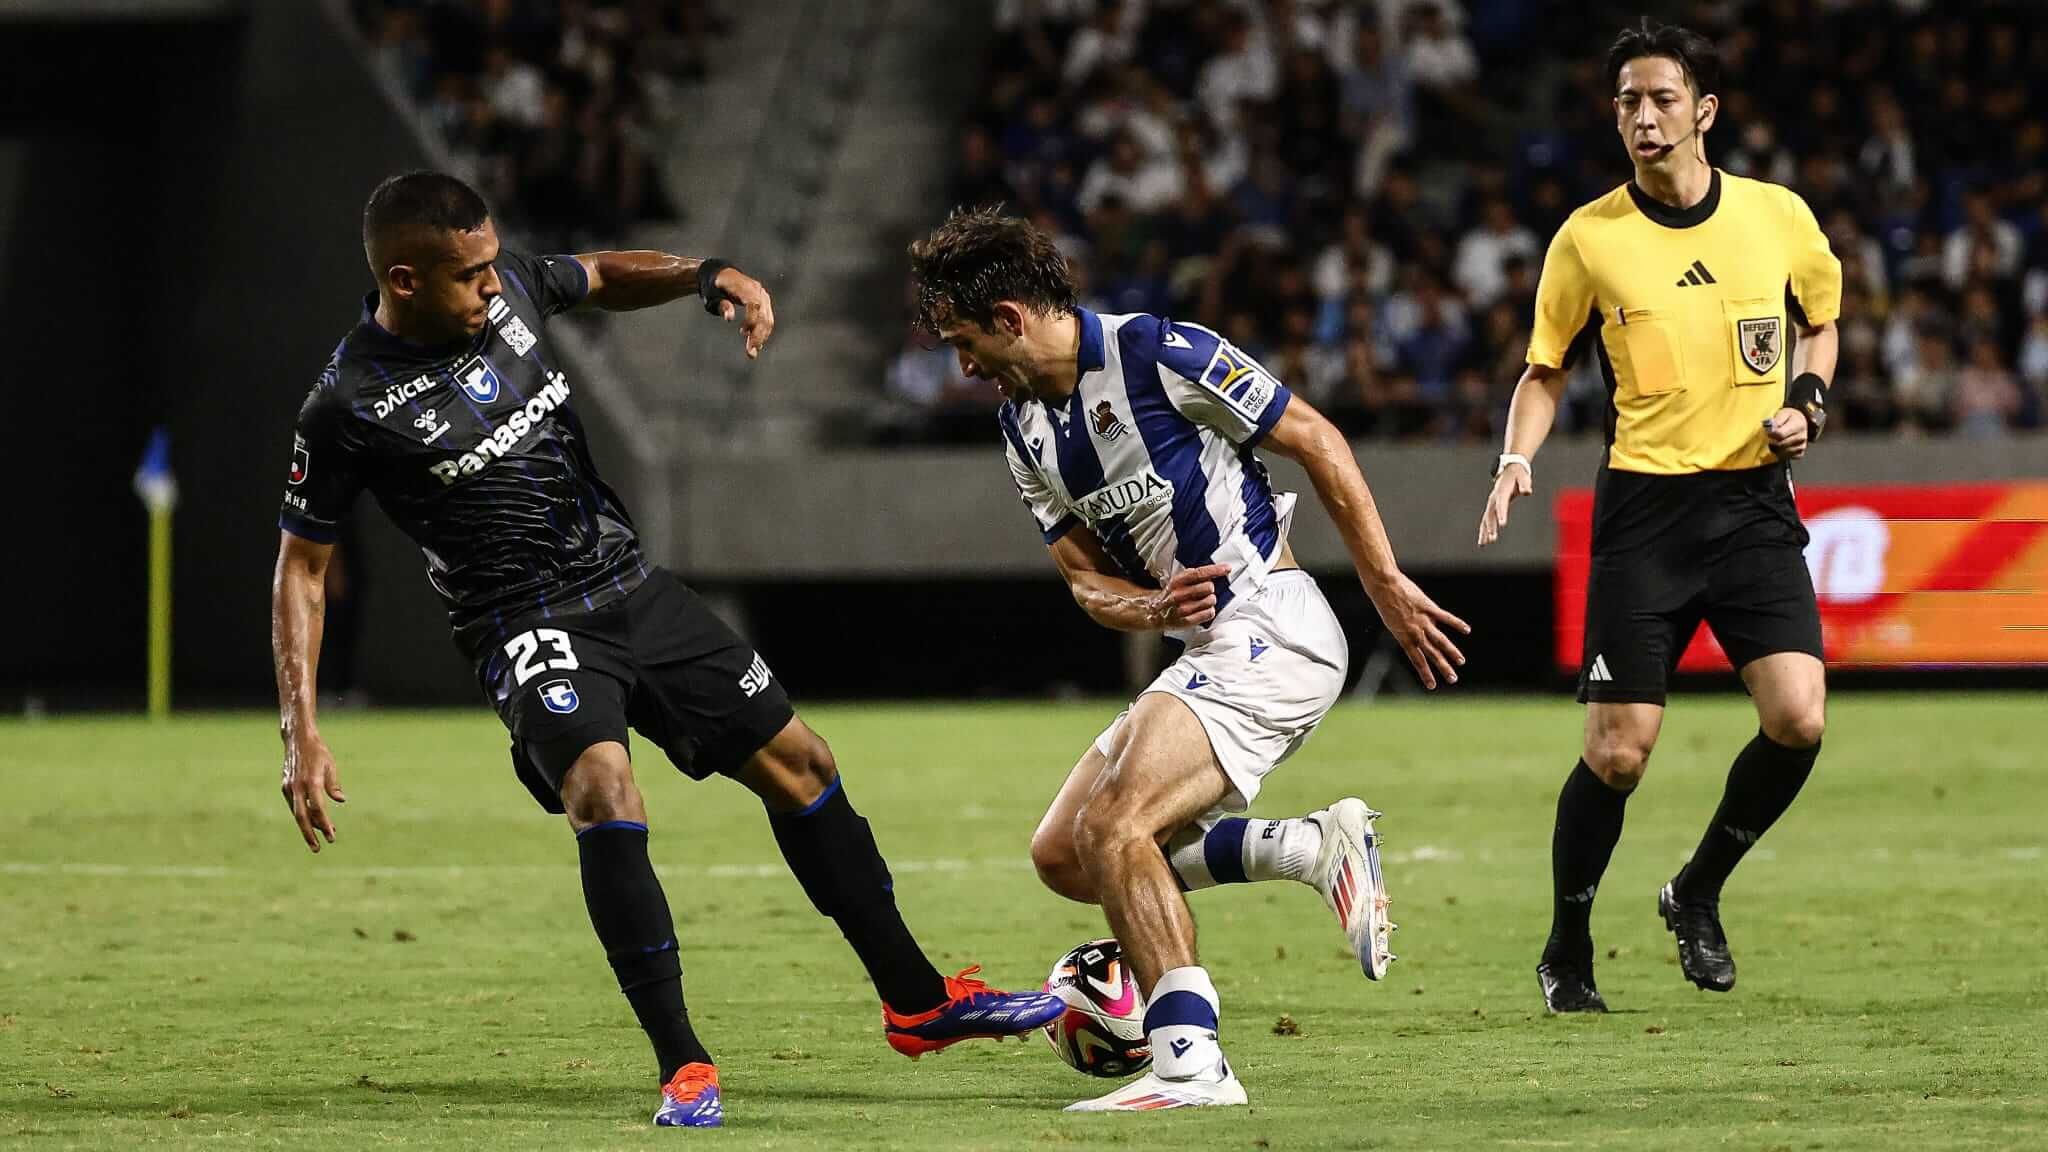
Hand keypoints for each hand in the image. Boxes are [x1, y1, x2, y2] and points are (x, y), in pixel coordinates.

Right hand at [281, 734, 344, 852]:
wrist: (297, 739)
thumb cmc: (318, 752)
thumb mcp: (330, 766)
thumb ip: (334, 785)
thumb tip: (341, 801)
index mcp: (312, 782)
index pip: (318, 809)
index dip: (325, 825)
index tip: (332, 837)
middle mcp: (297, 787)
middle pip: (302, 817)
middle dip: (309, 835)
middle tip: (318, 849)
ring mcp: (288, 788)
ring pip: (297, 813)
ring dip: (309, 825)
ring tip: (323, 835)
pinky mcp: (285, 787)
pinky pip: (294, 806)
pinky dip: (303, 815)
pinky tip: (313, 821)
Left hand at [712, 268, 775, 358]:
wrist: (721, 275)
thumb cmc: (714, 287)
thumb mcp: (712, 296)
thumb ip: (721, 305)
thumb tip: (729, 317)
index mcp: (745, 286)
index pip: (754, 304)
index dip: (751, 320)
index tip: (743, 334)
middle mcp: (758, 291)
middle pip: (763, 315)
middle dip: (758, 335)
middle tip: (750, 352)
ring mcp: (763, 296)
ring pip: (768, 319)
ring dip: (761, 337)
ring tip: (752, 351)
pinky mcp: (764, 303)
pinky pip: (767, 319)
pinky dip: (762, 332)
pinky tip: (755, 343)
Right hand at [1151, 563, 1231, 627]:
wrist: (1154, 612)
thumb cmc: (1171, 595)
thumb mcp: (1178, 581)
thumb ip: (1194, 575)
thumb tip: (1216, 570)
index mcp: (1177, 581)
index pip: (1199, 573)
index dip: (1215, 570)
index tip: (1227, 568)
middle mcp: (1178, 595)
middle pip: (1208, 587)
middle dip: (1209, 588)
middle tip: (1203, 591)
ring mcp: (1182, 609)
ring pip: (1211, 601)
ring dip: (1210, 600)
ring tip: (1201, 601)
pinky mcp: (1186, 621)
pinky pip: (1209, 613)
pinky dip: (1209, 611)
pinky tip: (1201, 610)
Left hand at [1367, 571, 1470, 688]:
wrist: (1384, 586)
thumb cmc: (1386, 603)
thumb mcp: (1393, 622)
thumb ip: (1410, 630)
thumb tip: (1426, 632)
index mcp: (1404, 638)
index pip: (1417, 660)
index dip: (1425, 673)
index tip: (1432, 686)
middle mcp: (1414, 632)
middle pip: (1431, 654)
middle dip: (1442, 667)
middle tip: (1453, 679)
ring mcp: (1422, 620)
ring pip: (1440, 640)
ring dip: (1451, 651)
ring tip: (1461, 662)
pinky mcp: (1428, 608)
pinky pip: (1445, 617)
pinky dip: (1456, 624)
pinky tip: (1467, 630)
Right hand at [1477, 461, 1531, 546]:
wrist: (1511, 470)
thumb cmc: (1519, 475)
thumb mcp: (1524, 477)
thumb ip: (1525, 484)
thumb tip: (1527, 491)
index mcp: (1501, 491)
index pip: (1501, 504)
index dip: (1501, 513)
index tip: (1502, 524)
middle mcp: (1494, 498)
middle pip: (1491, 514)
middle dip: (1491, 526)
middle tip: (1492, 538)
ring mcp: (1492, 503)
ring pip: (1486, 519)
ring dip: (1485, 531)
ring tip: (1484, 543)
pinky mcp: (1492, 508)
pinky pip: (1486, 520)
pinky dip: (1484, 530)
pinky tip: (1483, 541)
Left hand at [1764, 407, 1807, 457]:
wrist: (1800, 421)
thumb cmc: (1789, 417)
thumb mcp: (1783, 413)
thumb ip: (1776, 421)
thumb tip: (1770, 429)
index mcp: (1798, 425)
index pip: (1780, 434)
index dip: (1771, 434)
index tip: (1767, 432)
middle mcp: (1802, 436)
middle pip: (1781, 444)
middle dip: (1772, 442)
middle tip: (1769, 438)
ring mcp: (1802, 445)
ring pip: (1783, 452)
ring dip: (1776, 449)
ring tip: (1774, 442)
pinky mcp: (1801, 452)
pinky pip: (1788, 457)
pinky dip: (1782, 454)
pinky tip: (1780, 448)